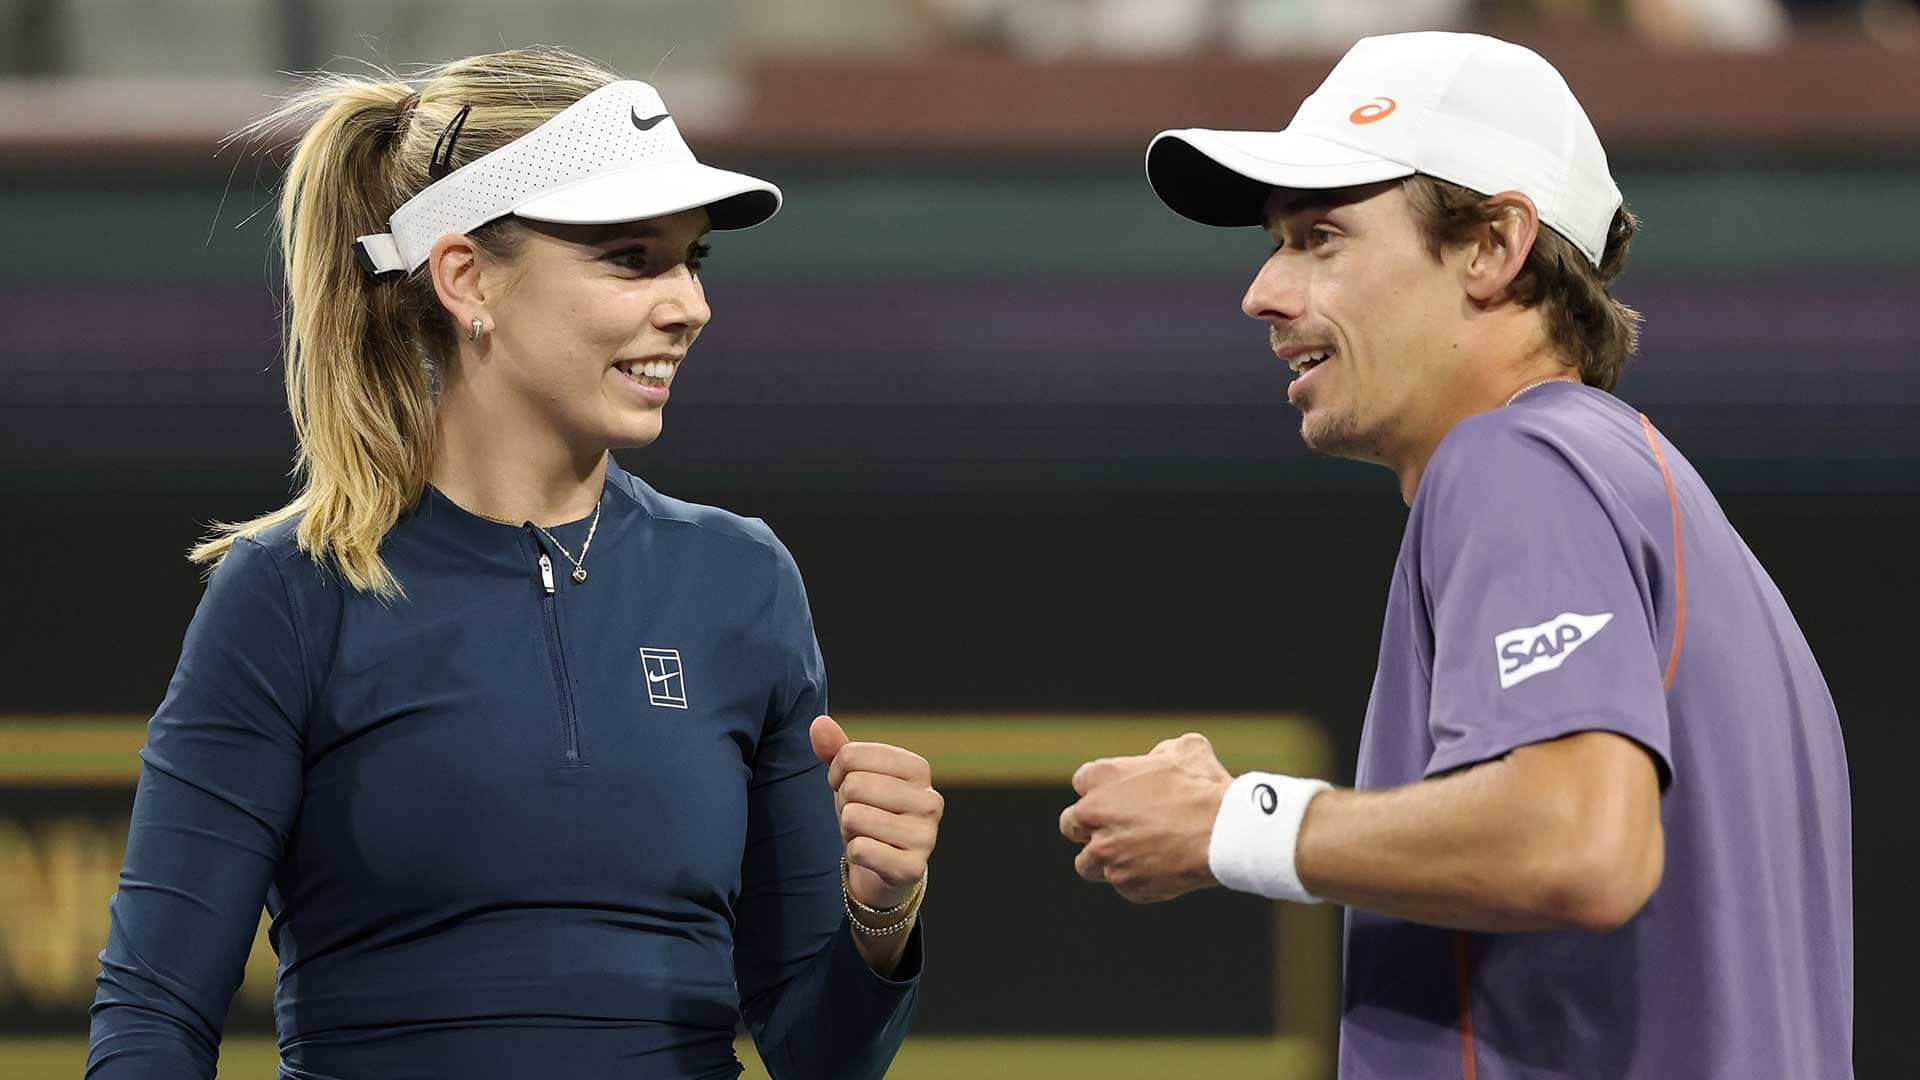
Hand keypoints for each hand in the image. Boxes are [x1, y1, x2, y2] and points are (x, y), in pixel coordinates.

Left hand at [811, 715, 942, 910]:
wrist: (885, 867)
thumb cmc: (870, 811)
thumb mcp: (853, 777)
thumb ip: (837, 749)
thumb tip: (818, 722)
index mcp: (918, 768)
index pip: (851, 755)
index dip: (837, 772)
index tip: (846, 786)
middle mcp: (930, 799)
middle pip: (854, 785)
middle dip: (843, 802)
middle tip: (857, 814)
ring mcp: (926, 835)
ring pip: (855, 817)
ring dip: (848, 829)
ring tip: (864, 833)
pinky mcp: (913, 867)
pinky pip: (861, 850)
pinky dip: (854, 853)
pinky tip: (869, 855)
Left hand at [1059, 732, 1232, 902]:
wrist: (1223, 832)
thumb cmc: (1204, 788)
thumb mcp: (1186, 749)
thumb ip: (1160, 754)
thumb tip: (1157, 762)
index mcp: (1101, 777)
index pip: (1082, 782)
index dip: (1101, 790)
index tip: (1117, 798)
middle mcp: (1093, 815)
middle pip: (1071, 824)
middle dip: (1088, 827)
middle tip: (1113, 830)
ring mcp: (1106, 853)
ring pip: (1086, 863)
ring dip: (1104, 860)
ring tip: (1131, 858)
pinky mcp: (1124, 883)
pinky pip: (1121, 885)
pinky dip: (1136, 879)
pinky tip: (1159, 871)